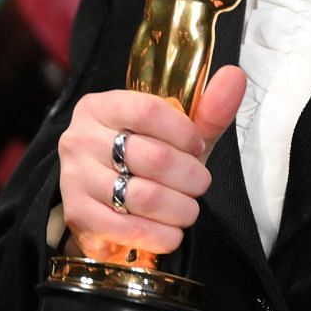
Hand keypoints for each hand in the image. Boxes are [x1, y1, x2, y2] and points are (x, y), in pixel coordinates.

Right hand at [59, 67, 245, 260]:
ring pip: (144, 196)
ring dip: (180, 209)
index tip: (198, 147)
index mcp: (101, 106)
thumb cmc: (147, 161)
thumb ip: (208, 110)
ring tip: (188, 210)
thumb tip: (235, 76)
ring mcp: (75, 177)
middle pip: (152, 157)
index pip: (149, 111)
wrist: (107, 203)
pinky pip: (127, 229)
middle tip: (199, 184)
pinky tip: (171, 233)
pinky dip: (160, 235)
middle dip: (190, 177)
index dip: (184, 133)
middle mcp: (80, 138)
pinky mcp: (77, 215)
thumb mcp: (177, 134)